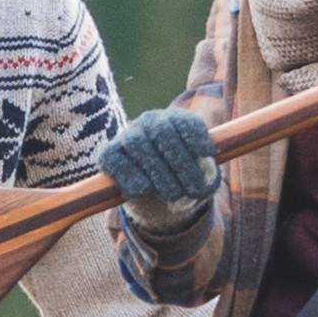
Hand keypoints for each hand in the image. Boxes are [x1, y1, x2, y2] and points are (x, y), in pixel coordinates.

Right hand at [99, 102, 222, 260]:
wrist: (155, 195)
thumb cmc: (183, 180)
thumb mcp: (201, 176)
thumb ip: (206, 173)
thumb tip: (208, 175)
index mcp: (177, 120)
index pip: (186, 122)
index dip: (197, 135)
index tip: (209, 153)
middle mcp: (151, 121)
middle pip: (162, 132)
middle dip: (180, 162)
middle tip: (193, 189)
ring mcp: (128, 135)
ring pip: (138, 144)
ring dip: (157, 170)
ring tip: (173, 194)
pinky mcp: (109, 153)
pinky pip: (114, 159)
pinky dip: (129, 174)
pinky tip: (143, 190)